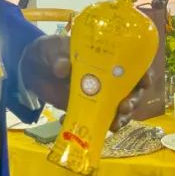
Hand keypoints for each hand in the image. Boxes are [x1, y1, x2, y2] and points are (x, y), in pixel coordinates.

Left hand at [20, 35, 136, 130]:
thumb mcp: (53, 49)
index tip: (144, 82)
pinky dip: (86, 126)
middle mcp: (106, 79)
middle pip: (129, 92)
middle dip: (131, 102)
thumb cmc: (49, 50)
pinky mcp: (83, 109)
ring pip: (115, 110)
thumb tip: (63, 68)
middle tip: (123, 108)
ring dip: (117, 119)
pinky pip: (92, 121)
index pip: (132, 65)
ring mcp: (96, 96)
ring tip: (111, 126)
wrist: (29, 67)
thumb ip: (59, 57)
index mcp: (105, 59)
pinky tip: (72, 124)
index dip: (143, 73)